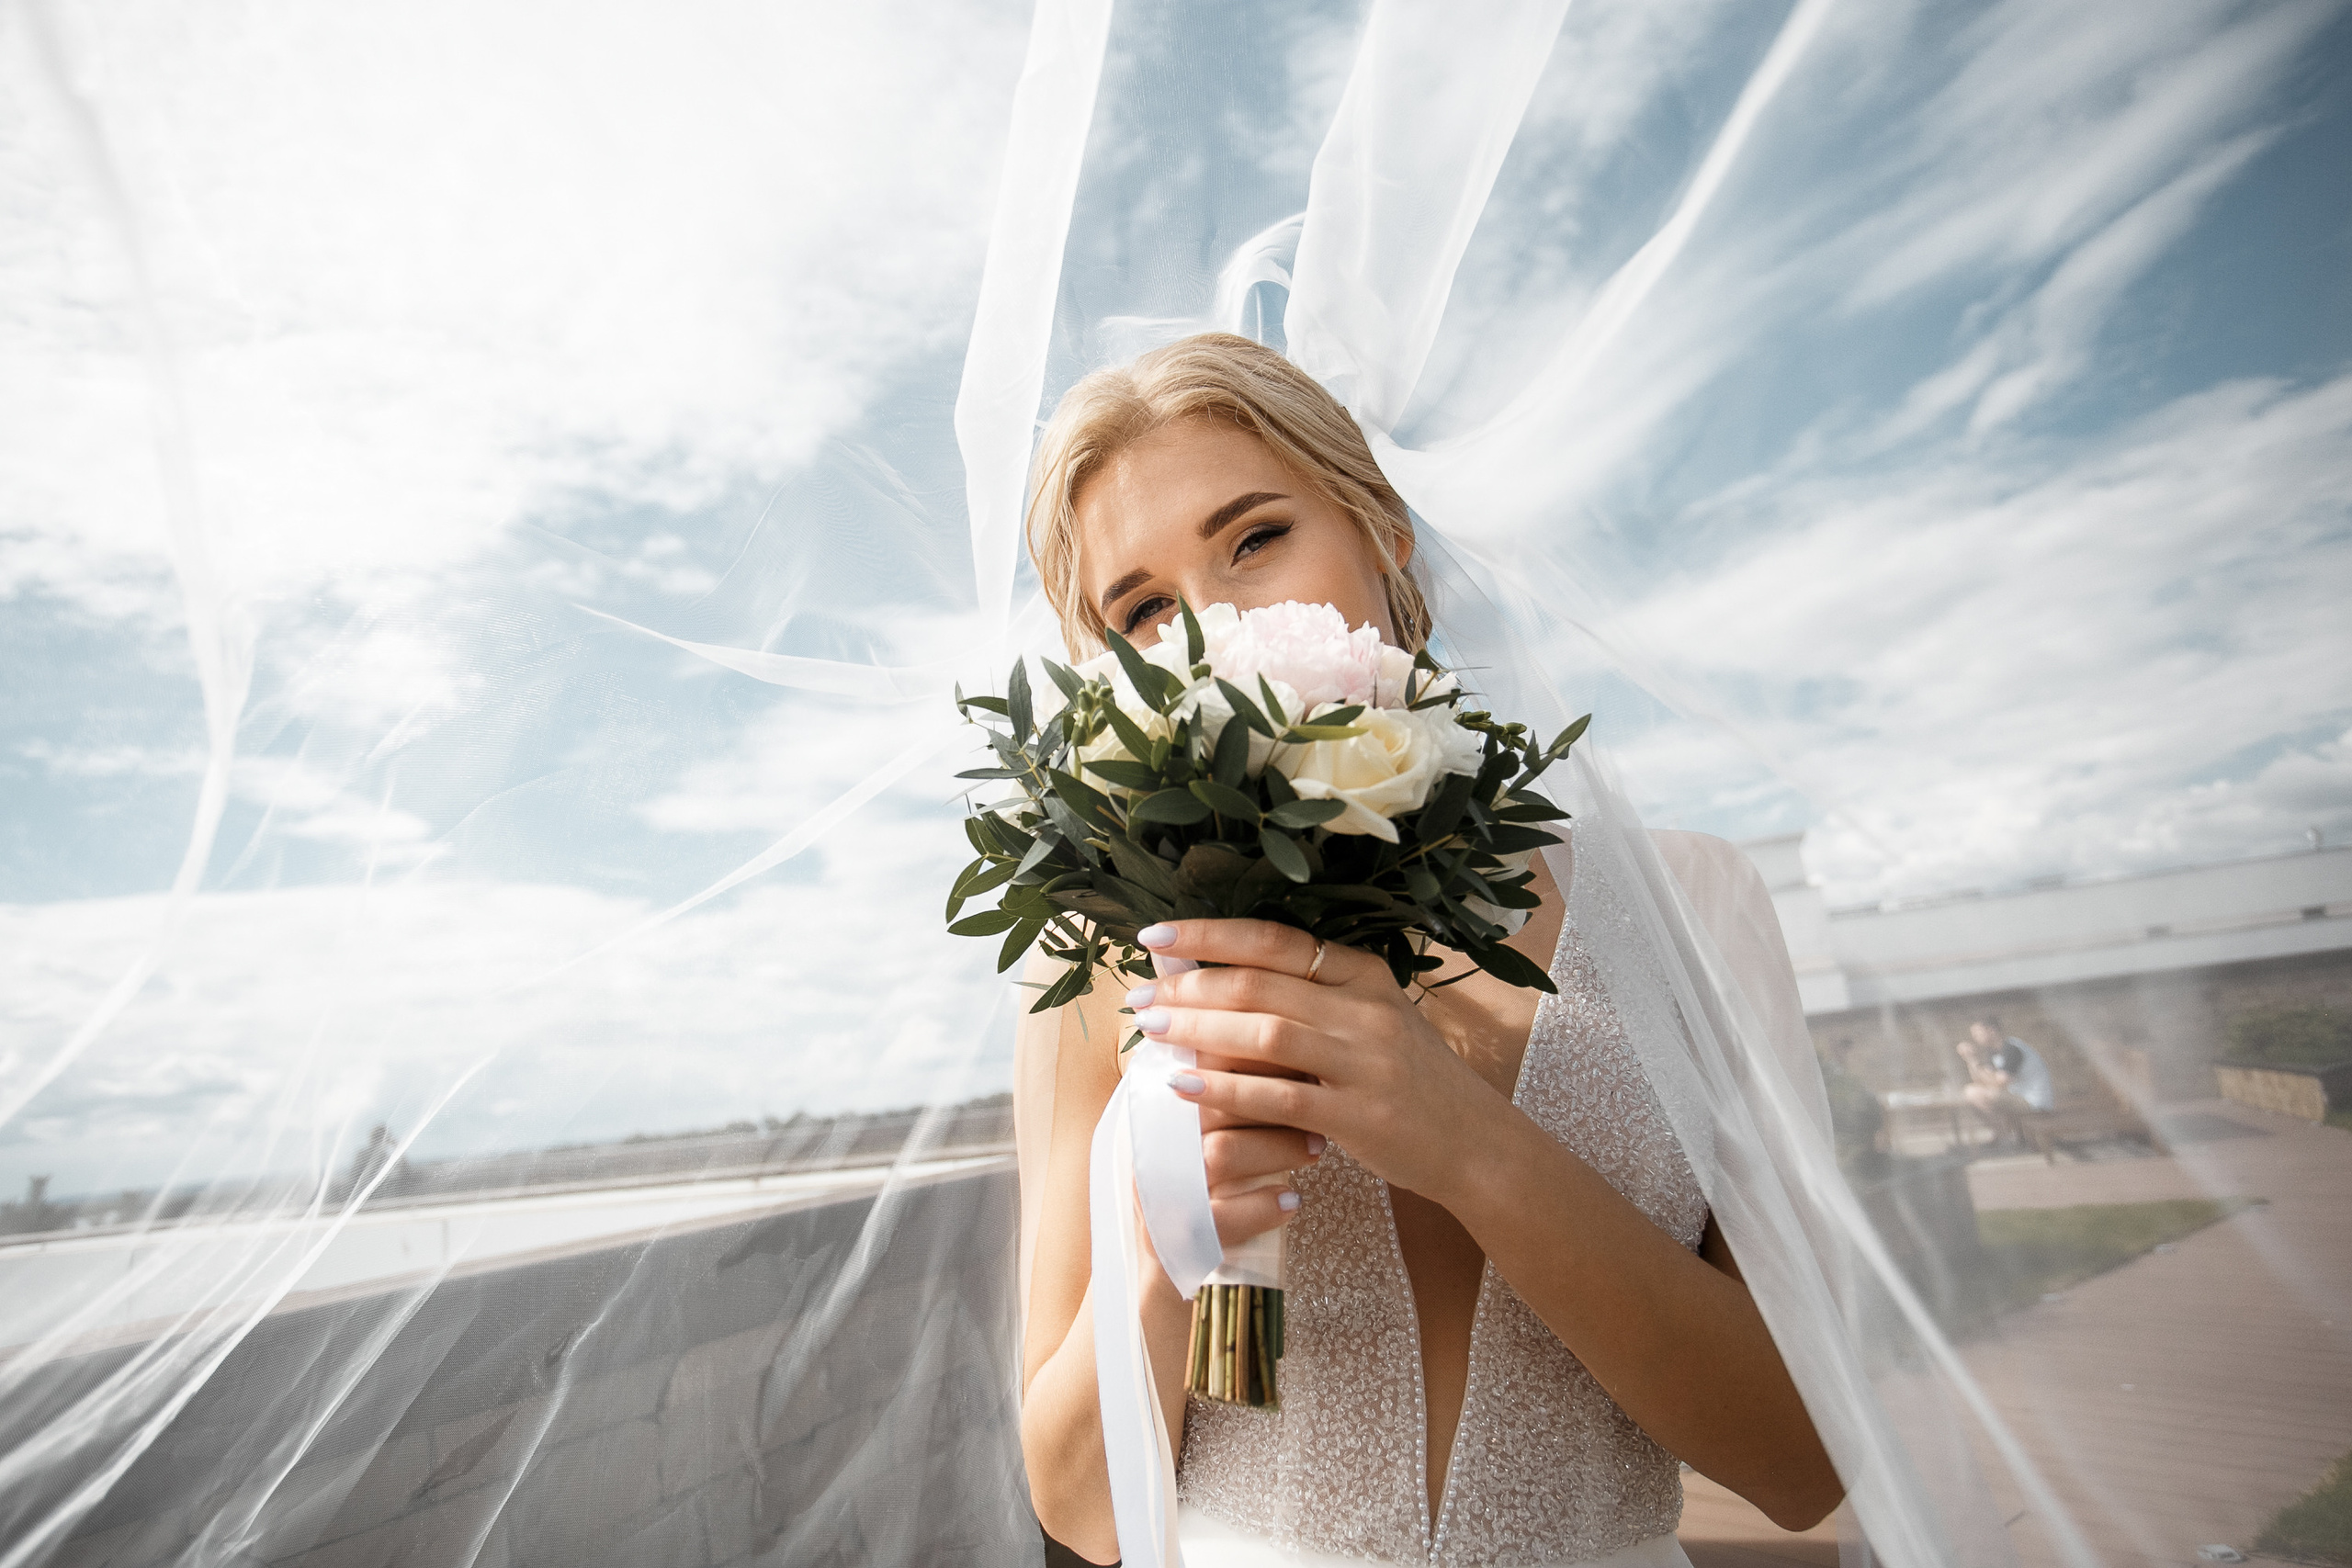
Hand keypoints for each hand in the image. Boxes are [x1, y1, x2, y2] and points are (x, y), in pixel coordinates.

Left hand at [1129, 918, 1511, 1206]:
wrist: (1476, 1144)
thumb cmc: (1410, 1081)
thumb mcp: (1372, 1021)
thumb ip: (1310, 998)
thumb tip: (1219, 980)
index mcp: (1364, 973)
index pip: (1274, 939)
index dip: (1209, 934)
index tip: (1156, 936)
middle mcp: (1366, 1007)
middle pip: (1260, 981)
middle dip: (1189, 984)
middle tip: (1140, 994)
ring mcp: (1366, 1060)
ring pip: (1264, 1032)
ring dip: (1197, 1028)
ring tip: (1151, 1030)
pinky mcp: (1360, 1115)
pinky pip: (1278, 1097)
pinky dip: (1225, 1088)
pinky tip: (1184, 1085)